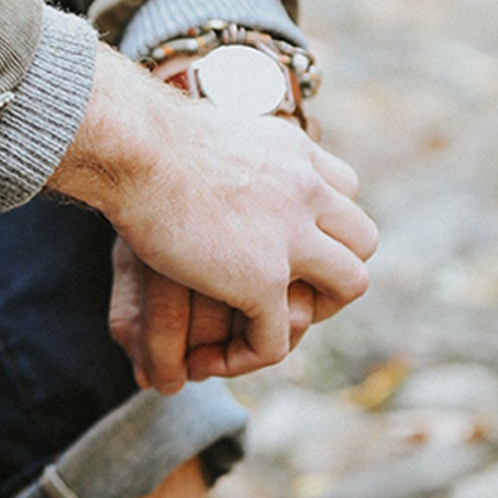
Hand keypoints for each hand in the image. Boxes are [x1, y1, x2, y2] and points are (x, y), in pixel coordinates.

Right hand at [53, 44, 375, 392]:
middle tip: (281, 295)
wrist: (134, 148)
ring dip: (310, 316)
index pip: (343, 191)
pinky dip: (247, 356)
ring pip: (349, 286)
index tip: (281, 248)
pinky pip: (277, 339)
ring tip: (257, 330)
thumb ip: (226, 158)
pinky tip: (208, 360)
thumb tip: (201, 161)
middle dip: (333, 275)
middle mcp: (308, 189)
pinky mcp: (264, 279)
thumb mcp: (207, 136)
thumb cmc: (142, 139)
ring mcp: (293, 236)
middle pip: (362, 240)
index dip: (321, 227)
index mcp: (294, 152)